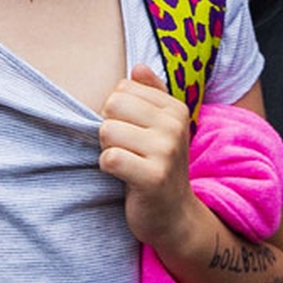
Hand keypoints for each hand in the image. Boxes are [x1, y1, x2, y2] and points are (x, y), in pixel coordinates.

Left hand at [99, 63, 196, 252]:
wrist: (175, 216)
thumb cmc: (160, 166)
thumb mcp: (162, 127)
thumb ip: (151, 93)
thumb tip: (137, 66)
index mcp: (175, 108)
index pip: (122, 89)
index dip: (117, 112)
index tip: (134, 133)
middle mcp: (174, 126)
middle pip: (112, 106)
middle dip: (109, 129)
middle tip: (126, 149)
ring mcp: (166, 152)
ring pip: (107, 131)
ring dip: (108, 150)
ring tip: (126, 162)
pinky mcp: (152, 177)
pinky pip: (109, 159)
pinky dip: (108, 169)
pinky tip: (123, 177)